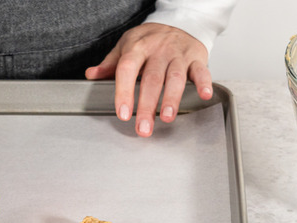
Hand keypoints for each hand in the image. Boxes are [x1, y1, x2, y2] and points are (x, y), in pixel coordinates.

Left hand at [85, 23, 212, 137]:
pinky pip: (202, 70)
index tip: (123, 113)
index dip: (123, 92)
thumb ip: (110, 64)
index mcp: (137, 47)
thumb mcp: (126, 46)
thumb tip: (91, 75)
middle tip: (143, 127)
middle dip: (146, 106)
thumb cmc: (150, 39)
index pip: (127, 69)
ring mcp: (178, 54)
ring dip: (171, 99)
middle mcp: (158, 50)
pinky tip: (204, 95)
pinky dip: (205, 83)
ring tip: (166, 117)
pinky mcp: (196, 58)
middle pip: (151, 79)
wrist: (179, 21)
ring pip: (175, 77)